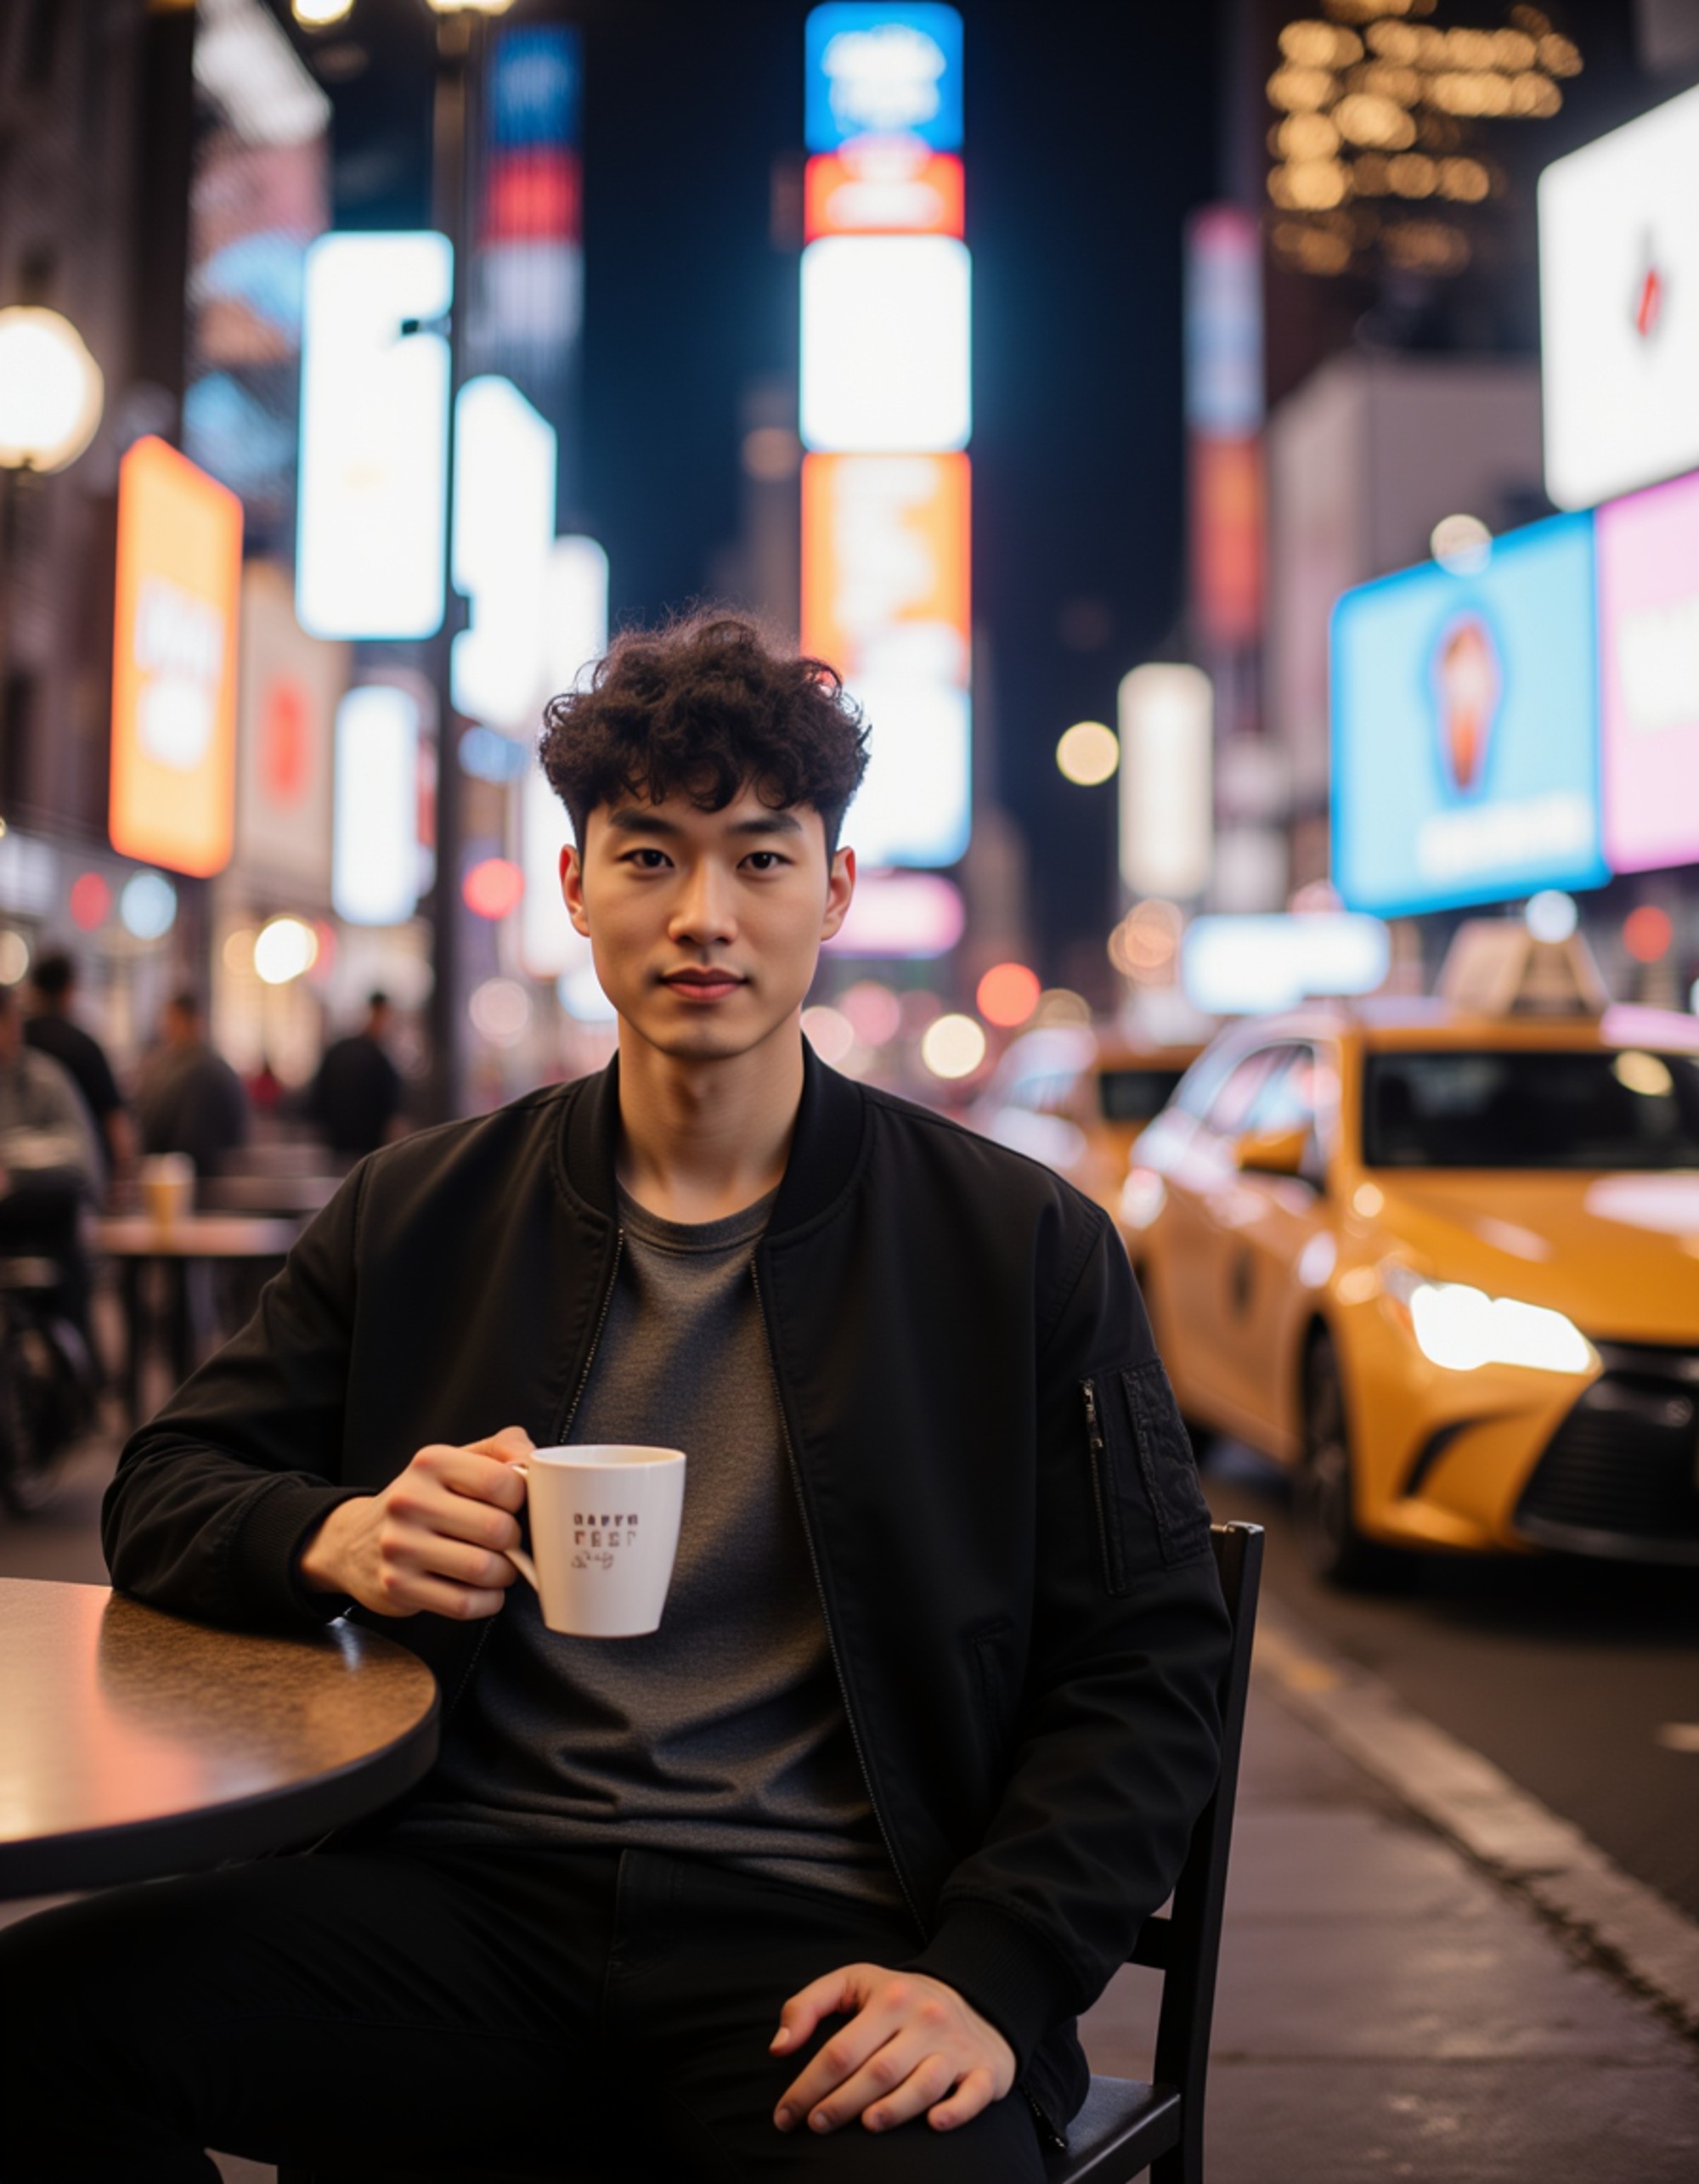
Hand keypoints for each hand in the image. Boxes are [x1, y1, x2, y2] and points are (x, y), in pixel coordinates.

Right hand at [296, 1426, 532, 1619]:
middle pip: (498, 1529)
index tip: (515, 1507)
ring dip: (504, 1575)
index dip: (524, 1499)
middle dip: (515, 1542)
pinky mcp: (397, 1587)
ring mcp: (400, 1546)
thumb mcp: (457, 1461)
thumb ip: (503, 1449)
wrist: (356, 1542)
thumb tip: (539, 1462)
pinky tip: (482, 1591)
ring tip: (497, 1567)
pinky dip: (486, 1602)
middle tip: (508, 1543)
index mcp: (431, 1462)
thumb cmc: (426, 1500)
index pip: (503, 1481)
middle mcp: (410, 1501)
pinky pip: (463, 1604)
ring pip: (483, 1570)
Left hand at [770, 1964, 1015, 2136]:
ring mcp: (956, 2046)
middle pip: (877, 2072)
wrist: (975, 1997)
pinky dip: (954, 2111)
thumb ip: (808, 2005)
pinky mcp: (984, 2069)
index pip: (840, 2050)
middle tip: (814, 2126)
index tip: (785, 2115)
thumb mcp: (853, 1982)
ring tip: (864, 2125)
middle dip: (840, 2104)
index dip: (807, 2086)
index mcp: (890, 1998)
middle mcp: (925, 2020)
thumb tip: (778, 2048)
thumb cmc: (899, 1997)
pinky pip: (973, 2094)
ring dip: (892, 2110)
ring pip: (922, 2085)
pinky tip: (933, 2123)